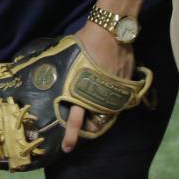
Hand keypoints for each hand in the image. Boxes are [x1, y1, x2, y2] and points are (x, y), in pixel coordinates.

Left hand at [61, 20, 134, 152]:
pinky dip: (114, 101)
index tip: (67, 148)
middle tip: (85, 133)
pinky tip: (109, 95)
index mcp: (81, 91)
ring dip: (102, 116)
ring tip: (96, 115)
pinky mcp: (127, 86)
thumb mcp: (71, 61)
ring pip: (109, 114)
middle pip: (96, 124)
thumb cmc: (86, 43)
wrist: (111, 31)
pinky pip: (120, 101)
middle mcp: (100, 96)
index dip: (71, 135)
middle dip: (90, 130)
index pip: (76, 119)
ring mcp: (115, 92)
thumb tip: (51, 78)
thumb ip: (68, 77)